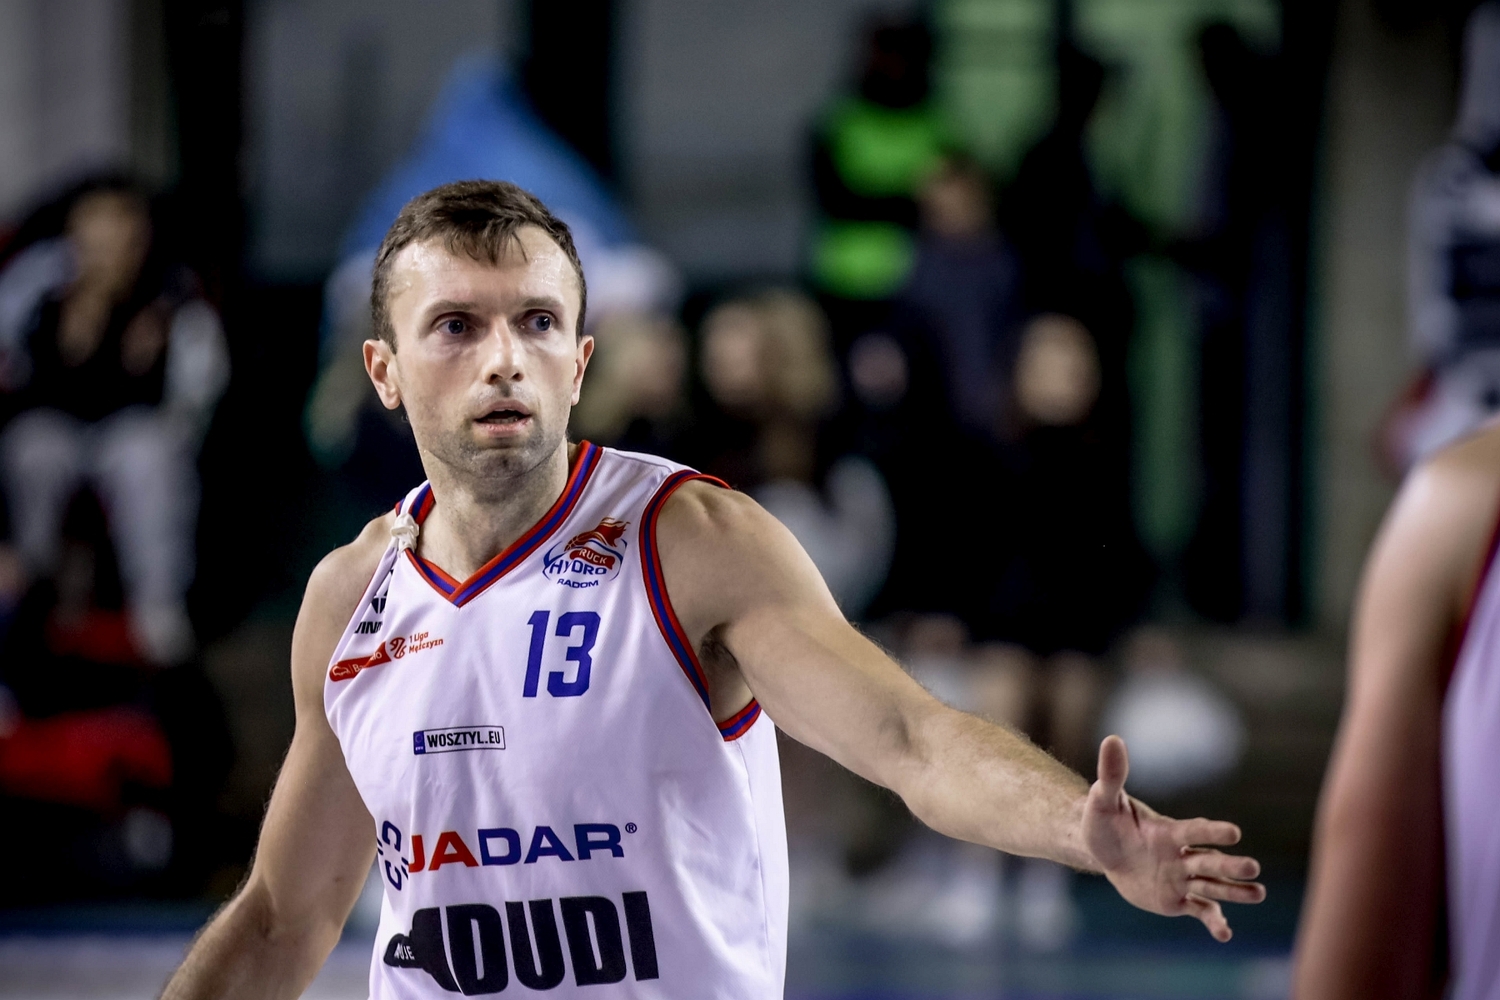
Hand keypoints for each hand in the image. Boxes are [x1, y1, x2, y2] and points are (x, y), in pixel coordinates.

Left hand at [1083, 734, 1265, 941]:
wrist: (1100, 848)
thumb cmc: (1103, 820)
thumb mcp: (1103, 800)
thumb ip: (1112, 775)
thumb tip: (1112, 738)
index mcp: (1168, 831)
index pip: (1194, 830)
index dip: (1212, 831)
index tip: (1235, 832)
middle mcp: (1180, 855)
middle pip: (1209, 860)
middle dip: (1230, 865)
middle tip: (1253, 869)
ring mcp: (1180, 877)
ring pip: (1212, 885)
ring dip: (1234, 890)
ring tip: (1259, 893)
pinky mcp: (1175, 899)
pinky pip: (1198, 909)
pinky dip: (1213, 920)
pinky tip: (1225, 934)